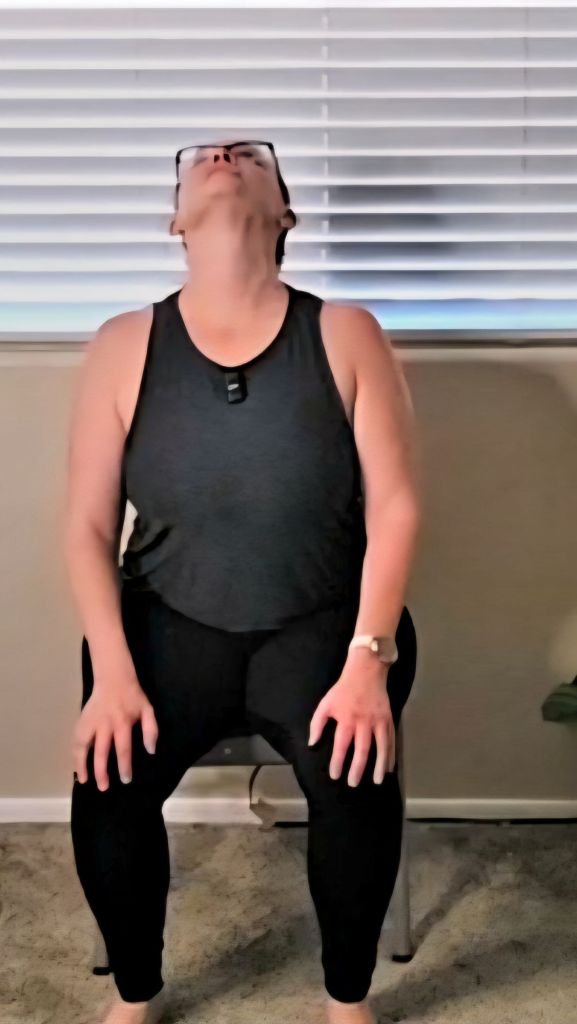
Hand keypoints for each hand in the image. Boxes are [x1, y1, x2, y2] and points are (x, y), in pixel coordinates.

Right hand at [72, 675, 158, 791]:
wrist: (113, 678)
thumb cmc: (133, 697)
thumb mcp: (148, 709)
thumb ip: (151, 730)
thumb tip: (150, 751)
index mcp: (122, 721)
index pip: (123, 747)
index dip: (124, 765)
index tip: (125, 779)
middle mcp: (104, 723)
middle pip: (101, 751)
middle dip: (101, 771)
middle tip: (104, 787)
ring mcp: (90, 722)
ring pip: (82, 746)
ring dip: (82, 764)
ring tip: (84, 781)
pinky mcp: (81, 721)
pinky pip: (76, 740)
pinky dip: (74, 755)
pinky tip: (76, 768)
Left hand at [307, 650, 394, 785]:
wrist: (366, 671)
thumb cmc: (343, 689)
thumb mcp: (326, 703)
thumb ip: (317, 724)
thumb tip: (312, 744)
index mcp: (346, 719)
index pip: (341, 745)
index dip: (337, 761)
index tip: (335, 775)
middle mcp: (364, 722)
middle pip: (362, 749)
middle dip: (358, 768)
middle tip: (353, 784)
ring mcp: (378, 721)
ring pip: (381, 747)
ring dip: (379, 765)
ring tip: (377, 781)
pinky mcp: (388, 719)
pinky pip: (391, 740)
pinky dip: (391, 755)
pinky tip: (389, 767)